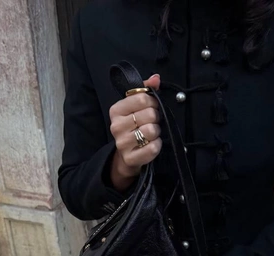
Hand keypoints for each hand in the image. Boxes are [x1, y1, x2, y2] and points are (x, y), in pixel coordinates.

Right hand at [109, 74, 161, 191]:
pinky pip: (153, 148)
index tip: (152, 107)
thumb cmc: (134, 127)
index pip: (142, 98)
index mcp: (116, 110)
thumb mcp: (136, 107)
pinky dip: (157, 145)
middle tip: (152, 122)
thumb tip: (156, 78)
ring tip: (151, 134)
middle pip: (149, 114)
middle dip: (156, 118)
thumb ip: (145, 90)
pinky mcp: (130, 158)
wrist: (127, 155)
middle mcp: (116, 126)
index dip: (153, 102)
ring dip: (157, 132)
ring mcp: (122, 143)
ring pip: (152, 130)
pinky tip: (151, 144)